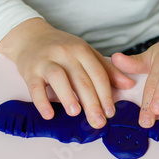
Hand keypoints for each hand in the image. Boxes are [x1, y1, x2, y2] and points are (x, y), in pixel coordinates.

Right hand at [0, 18, 134, 128]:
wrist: (30, 37)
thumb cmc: (62, 49)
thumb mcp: (86, 54)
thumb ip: (107, 70)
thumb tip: (129, 84)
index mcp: (82, 51)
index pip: (98, 74)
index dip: (106, 94)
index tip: (111, 112)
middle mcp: (65, 53)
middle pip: (81, 79)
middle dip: (91, 103)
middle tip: (98, 122)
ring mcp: (46, 61)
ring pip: (59, 78)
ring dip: (68, 96)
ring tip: (76, 113)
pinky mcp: (30, 70)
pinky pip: (35, 87)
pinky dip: (41, 101)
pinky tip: (48, 115)